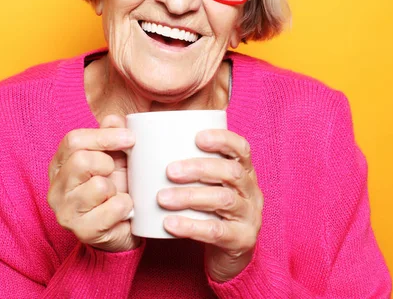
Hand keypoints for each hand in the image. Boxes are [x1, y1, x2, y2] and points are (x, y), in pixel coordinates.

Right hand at [47, 114, 140, 251]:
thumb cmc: (115, 188)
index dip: (104, 136)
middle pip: (81, 160)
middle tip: (116, 173)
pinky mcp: (82, 231)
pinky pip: (112, 209)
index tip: (130, 138)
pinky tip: (124, 210)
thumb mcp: (115, 158)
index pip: (74, 140)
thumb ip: (112, 135)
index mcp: (60, 164)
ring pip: (98, 186)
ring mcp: (65, 211)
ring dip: (117, 189)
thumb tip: (114, 119)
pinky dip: (126, 207)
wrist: (122, 230)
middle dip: (108, 163)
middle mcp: (56, 187)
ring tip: (117, 194)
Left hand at [156, 130, 263, 281]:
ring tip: (162, 198)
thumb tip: (141, 144)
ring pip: (223, 200)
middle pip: (231, 172)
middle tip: (170, 171)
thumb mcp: (208, 186)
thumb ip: (190, 168)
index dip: (222, 139)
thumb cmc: (209, 211)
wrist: (227, 255)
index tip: (197, 137)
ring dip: (190, 196)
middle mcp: (251, 192)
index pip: (241, 148)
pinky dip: (191, 225)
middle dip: (199, 169)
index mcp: (244, 172)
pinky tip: (170, 223)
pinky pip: (216, 231)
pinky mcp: (241, 240)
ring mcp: (249, 217)